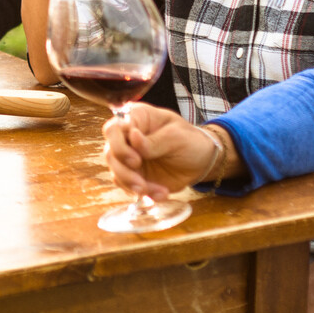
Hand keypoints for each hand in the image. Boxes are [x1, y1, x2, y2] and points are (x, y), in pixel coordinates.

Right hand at [102, 104, 219, 199]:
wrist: (202, 161)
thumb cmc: (190, 140)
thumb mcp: (177, 137)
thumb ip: (154, 140)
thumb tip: (133, 137)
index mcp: (136, 119)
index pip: (113, 129)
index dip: (119, 146)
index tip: (136, 160)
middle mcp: (127, 137)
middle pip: (111, 153)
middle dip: (124, 172)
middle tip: (141, 183)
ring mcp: (129, 157)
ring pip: (116, 172)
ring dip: (133, 185)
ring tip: (156, 192)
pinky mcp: (134, 174)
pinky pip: (128, 186)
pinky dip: (144, 193)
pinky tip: (161, 194)